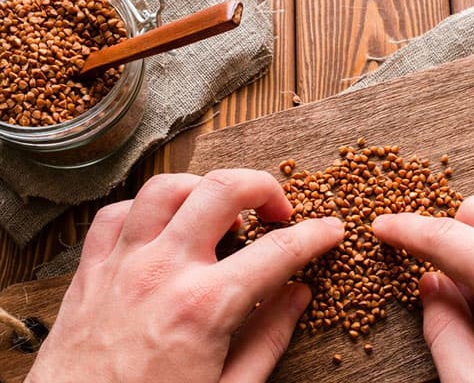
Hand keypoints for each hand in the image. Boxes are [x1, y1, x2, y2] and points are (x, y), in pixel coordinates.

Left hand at [26, 170, 343, 382]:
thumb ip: (269, 339)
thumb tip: (298, 296)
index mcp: (204, 307)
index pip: (278, 251)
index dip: (315, 235)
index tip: (330, 230)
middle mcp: (163, 271)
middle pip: (222, 190)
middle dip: (263, 187)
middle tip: (278, 209)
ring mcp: (122, 264)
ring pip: (165, 187)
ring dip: (204, 189)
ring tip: (222, 212)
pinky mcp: (92, 271)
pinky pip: (117, 213)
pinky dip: (147, 208)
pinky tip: (165, 227)